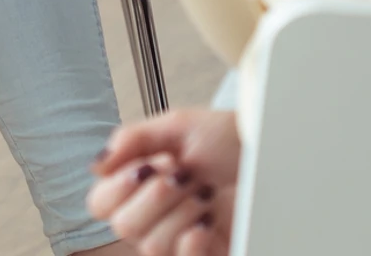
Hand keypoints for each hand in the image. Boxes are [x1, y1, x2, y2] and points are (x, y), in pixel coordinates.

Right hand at [88, 108, 242, 255]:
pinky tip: (208, 221)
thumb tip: (98, 164)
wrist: (272, 155)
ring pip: (152, 246)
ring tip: (205, 192)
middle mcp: (153, 217)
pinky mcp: (205, 253)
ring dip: (181, 212)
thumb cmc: (227, 141)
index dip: (118, 187)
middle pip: (123, 227)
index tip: (149, 166)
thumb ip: (135, 139)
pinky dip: (192, 243)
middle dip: (156, 195)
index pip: (100, 203)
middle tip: (184, 175)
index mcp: (139, 185)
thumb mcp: (179, 127)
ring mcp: (178, 239)